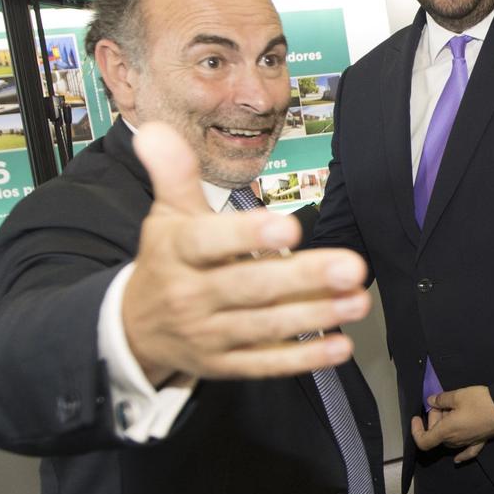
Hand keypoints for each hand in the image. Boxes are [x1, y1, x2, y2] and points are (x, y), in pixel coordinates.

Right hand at [122, 122, 370, 384]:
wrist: (136, 328)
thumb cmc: (167, 260)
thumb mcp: (166, 215)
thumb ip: (173, 173)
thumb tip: (154, 129)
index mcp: (175, 251)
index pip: (207, 243)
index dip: (247, 235)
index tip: (289, 227)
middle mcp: (190, 296)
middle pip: (248, 287)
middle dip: (301, 279)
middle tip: (351, 266)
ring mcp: (209, 335)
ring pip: (264, 327)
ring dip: (315, 315)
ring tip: (358, 300)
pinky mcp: (225, 365)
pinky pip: (266, 364)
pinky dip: (303, 358)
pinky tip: (340, 346)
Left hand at [411, 385, 493, 462]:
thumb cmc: (480, 402)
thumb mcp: (458, 395)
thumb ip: (441, 400)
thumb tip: (431, 401)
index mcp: (446, 431)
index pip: (423, 440)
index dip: (416, 431)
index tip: (417, 418)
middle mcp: (455, 441)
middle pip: (437, 435)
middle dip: (434, 419)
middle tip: (442, 403)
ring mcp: (468, 443)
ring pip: (449, 439)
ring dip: (446, 427)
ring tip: (453, 410)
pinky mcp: (480, 442)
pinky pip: (466, 451)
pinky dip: (460, 454)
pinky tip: (457, 459)